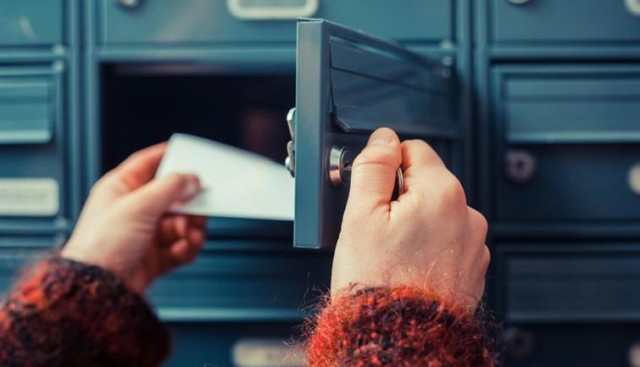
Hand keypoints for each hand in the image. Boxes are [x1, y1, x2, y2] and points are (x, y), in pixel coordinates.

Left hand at [62, 143, 206, 293]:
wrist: (98, 289)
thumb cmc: (101, 245)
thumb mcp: (140, 206)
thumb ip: (170, 188)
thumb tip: (191, 178)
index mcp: (121, 189)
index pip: (147, 164)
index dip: (168, 156)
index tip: (190, 154)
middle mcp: (133, 210)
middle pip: (172, 197)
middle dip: (189, 204)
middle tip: (200, 207)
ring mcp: (144, 235)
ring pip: (180, 223)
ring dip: (191, 228)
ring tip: (192, 234)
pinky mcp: (154, 257)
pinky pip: (180, 247)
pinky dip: (187, 248)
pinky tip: (185, 248)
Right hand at [331, 128, 488, 309]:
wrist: (399, 339)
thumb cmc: (378, 283)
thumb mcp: (360, 216)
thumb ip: (373, 166)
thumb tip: (383, 138)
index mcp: (443, 193)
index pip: (413, 149)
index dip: (386, 167)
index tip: (372, 193)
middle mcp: (468, 215)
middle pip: (426, 182)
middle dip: (399, 197)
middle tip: (377, 230)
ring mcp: (474, 244)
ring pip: (436, 213)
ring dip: (415, 223)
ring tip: (392, 253)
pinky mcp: (472, 268)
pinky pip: (447, 241)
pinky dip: (428, 247)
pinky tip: (408, 266)